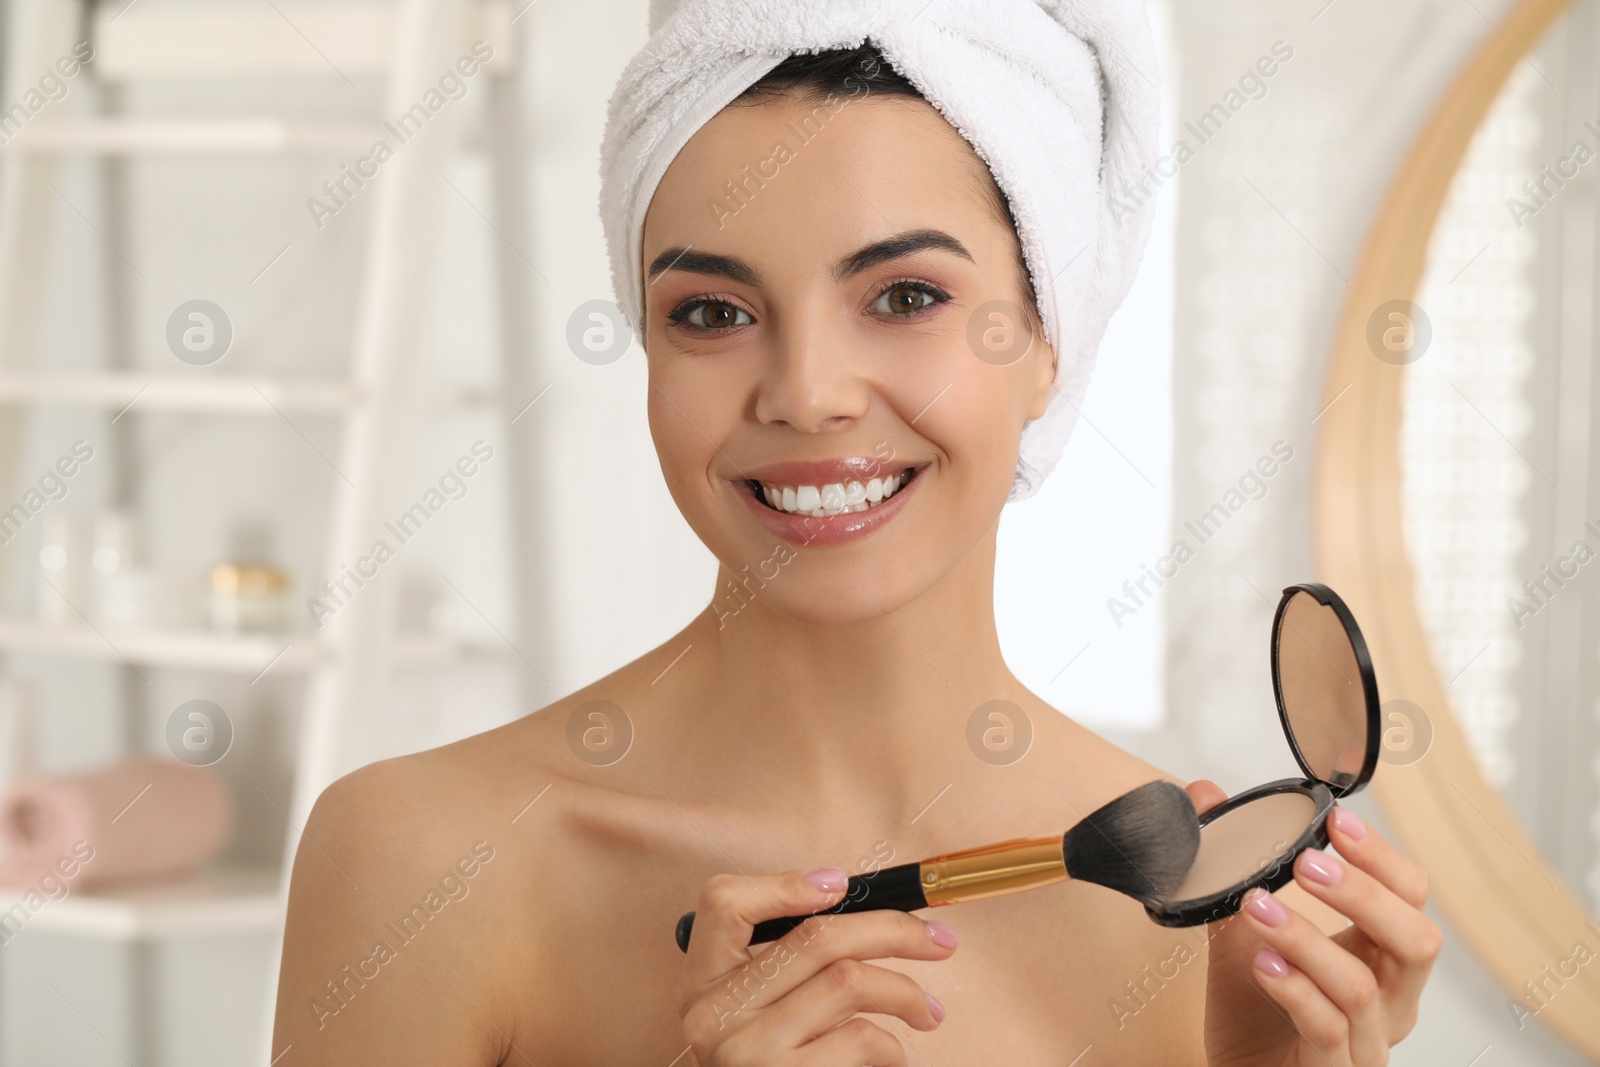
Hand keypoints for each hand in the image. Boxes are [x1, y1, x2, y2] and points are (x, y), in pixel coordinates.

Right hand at [678, 868, 953, 1064]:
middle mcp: (715, 1014)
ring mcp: (747, 1052)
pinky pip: (862, 1039)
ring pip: (850, 981)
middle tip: (940, 940)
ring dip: (905, 993)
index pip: (723, 903)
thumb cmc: (772, 1065)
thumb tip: (867, 909)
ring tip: (926, 1012)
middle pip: (816, 937)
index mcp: (702, 982)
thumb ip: (785, 964)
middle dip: (893, 929)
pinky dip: (892, 1046)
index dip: (784, 884)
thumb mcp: (754, 1013)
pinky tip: (890, 1056)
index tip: (840, 885)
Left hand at [1190, 781, 1440, 1066]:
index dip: (1382, 858)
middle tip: (1306, 863)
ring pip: (1361, 987)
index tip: (1335, 821)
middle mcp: (1391, 1003)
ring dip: (1306, 939)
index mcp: (1382, 960)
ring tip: (1256, 906)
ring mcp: (1367, 1044)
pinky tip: (1261, 963)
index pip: (1412, 899)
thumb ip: (1231, 869)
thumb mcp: (1242, 932)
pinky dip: (1294, 990)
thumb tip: (1204, 795)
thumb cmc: (1254, 1012)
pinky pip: (1327, 1031)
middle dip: (1365, 894)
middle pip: (1417, 941)